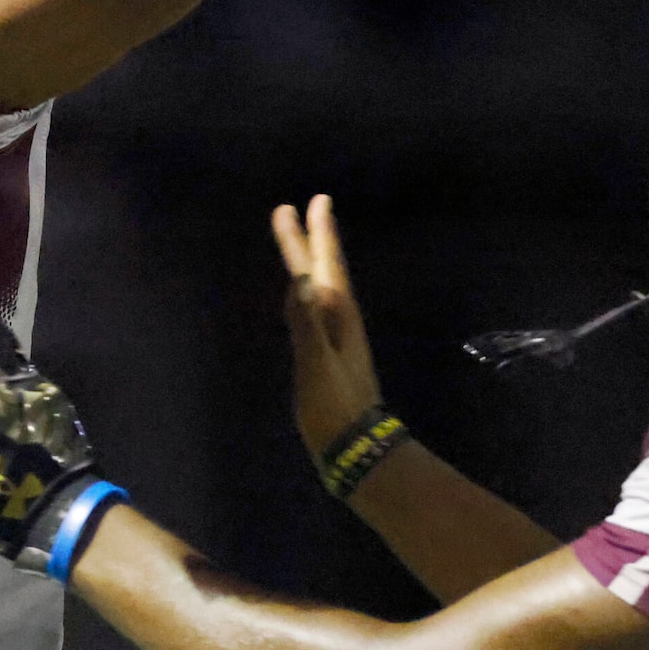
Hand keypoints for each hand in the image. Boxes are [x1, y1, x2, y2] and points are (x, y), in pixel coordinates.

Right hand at [271, 194, 384, 463]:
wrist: (355, 449)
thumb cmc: (334, 408)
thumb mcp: (317, 366)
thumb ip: (307, 324)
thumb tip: (299, 278)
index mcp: (338, 317)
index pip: (324, 266)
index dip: (317, 235)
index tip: (316, 200)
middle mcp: (340, 321)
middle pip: (321, 272)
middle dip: (307, 241)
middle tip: (293, 210)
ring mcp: (336, 339)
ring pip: (319, 289)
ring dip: (307, 263)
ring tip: (297, 244)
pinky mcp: (329, 356)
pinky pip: (315, 311)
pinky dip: (304, 294)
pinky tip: (301, 299)